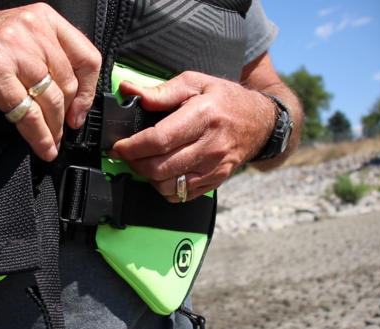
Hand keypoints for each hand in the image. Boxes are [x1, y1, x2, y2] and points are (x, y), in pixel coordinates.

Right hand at [0, 3, 100, 160]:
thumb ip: (43, 55)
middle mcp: (29, 29)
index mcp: (40, 18)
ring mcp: (11, 50)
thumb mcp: (12, 38)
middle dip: (68, 114)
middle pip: (68, 82)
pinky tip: (42, 146)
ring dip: (54, 129)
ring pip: (50, 100)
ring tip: (52, 142)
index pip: (85, 56)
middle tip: (63, 131)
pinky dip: (39, 136)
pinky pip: (28, 114)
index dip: (89, 90)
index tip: (80, 109)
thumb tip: (71, 93)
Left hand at [107, 71, 275, 201]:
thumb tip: (128, 90)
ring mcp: (214, 167)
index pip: (159, 140)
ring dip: (148, 177)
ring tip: (144, 162)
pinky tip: (162, 173)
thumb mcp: (194, 83)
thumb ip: (160, 91)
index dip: (132, 147)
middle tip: (127, 154)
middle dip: (135, 163)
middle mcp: (210, 146)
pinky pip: (181, 195)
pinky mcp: (215, 181)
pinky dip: (165, 188)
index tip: (118, 147)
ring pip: (168, 185)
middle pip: (160, 167)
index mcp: (203, 116)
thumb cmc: (225, 99)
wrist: (260, 121)